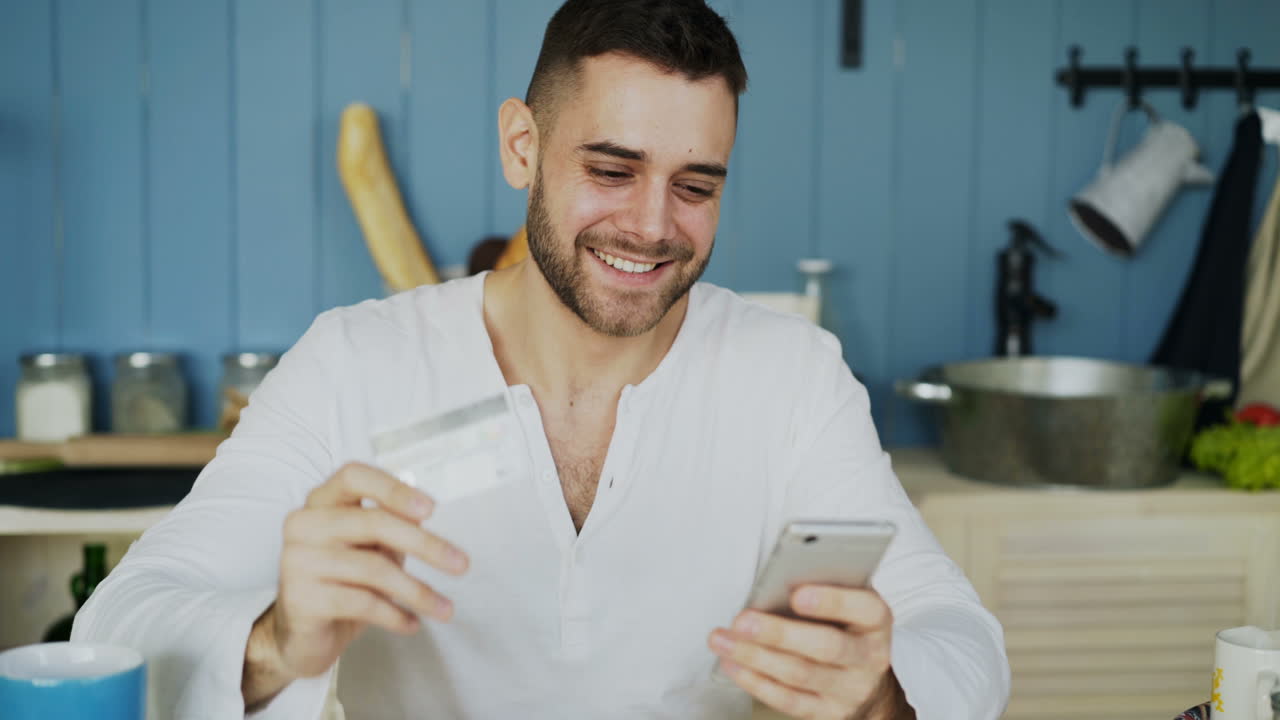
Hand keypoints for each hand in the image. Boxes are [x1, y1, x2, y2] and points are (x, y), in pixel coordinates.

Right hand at [243, 462, 468, 706]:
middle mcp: (303, 523)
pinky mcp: (299, 598)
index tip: (431, 510)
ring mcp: (297, 560)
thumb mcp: (372, 548)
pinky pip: (361, 602)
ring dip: (417, 592)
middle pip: (373, 522)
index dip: (394, 489)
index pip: (354, 476)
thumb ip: (392, 527)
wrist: (301, 636)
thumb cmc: (343, 582)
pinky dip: (394, 615)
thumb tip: (423, 516)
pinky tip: (411, 624)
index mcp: (321, 501)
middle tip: (461, 564)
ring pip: (373, 568)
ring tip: (444, 609)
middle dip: (425, 545)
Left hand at [707, 585, 911, 719]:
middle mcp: (869, 658)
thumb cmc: (847, 629)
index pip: (864, 608)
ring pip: (799, 674)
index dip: (832, 602)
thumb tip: (774, 582)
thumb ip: (824, 589)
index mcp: (876, 621)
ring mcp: (850, 690)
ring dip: (754, 656)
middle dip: (778, 633)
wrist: (868, 683)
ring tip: (723, 640)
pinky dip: (755, 681)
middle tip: (742, 620)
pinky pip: (788, 700)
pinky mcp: (828, 713)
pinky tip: (733, 664)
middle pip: (825, 646)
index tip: (796, 594)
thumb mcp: (848, 604)